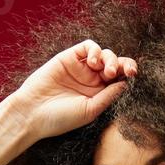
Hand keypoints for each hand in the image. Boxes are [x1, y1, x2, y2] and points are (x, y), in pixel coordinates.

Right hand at [6, 39, 136, 142]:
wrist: (32, 113)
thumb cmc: (60, 118)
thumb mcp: (90, 110)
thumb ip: (108, 96)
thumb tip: (126, 83)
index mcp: (99, 94)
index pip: (119, 79)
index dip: (128, 73)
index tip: (132, 75)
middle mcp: (91, 80)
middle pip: (115, 64)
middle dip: (123, 64)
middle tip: (122, 71)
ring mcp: (80, 68)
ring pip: (104, 54)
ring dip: (109, 58)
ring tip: (104, 70)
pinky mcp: (69, 58)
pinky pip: (88, 47)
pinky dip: (95, 50)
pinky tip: (93, 62)